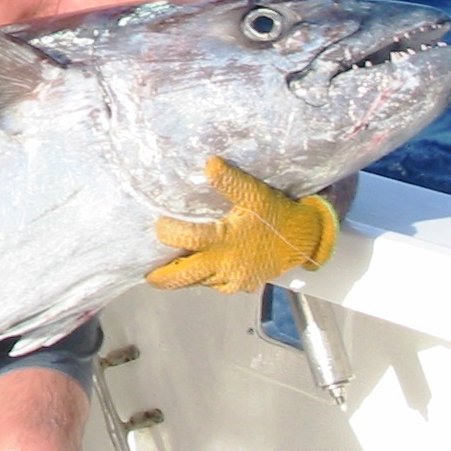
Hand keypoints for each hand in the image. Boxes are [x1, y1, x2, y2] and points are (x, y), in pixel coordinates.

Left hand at [146, 156, 338, 294]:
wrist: (303, 241)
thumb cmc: (276, 215)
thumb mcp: (255, 194)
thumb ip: (230, 181)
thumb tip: (209, 163)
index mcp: (225, 241)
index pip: (187, 239)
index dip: (168, 232)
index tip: (159, 224)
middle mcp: (225, 265)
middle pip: (184, 276)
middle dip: (164, 276)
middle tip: (147, 274)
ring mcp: (232, 280)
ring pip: (198, 282)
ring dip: (183, 275)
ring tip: (168, 267)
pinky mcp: (241, 286)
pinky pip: (214, 285)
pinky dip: (202, 278)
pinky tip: (197, 266)